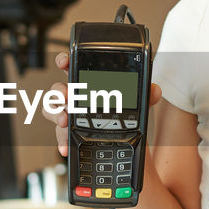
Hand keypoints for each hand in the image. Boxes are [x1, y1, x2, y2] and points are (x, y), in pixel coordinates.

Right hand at [43, 51, 162, 156]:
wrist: (126, 147)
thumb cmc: (125, 119)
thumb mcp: (137, 106)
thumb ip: (145, 97)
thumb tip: (155, 90)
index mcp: (91, 84)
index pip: (74, 67)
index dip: (66, 61)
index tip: (65, 61)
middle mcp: (78, 98)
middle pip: (59, 88)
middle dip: (59, 91)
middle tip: (67, 97)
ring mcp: (71, 115)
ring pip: (53, 109)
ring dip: (56, 113)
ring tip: (65, 121)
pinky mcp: (70, 132)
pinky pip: (60, 134)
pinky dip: (61, 140)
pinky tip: (66, 146)